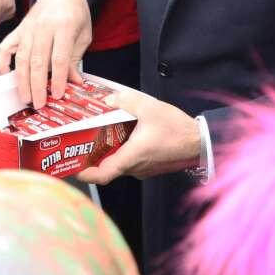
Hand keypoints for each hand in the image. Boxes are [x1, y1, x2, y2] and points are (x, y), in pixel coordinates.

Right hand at [0, 0, 90, 107]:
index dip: (57, 79)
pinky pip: (6, 46)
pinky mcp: (19, 29)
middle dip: (37, 85)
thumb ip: (76, 58)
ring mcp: (28, 28)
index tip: (57, 94)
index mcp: (64, 27)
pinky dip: (3, 61)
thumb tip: (73, 82)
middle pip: (38, 61)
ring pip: (22, 57)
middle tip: (39, 103)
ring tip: (25, 96)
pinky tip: (5, 75)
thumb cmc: (75, 12)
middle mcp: (43, 28)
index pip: (59, 58)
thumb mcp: (83, 34)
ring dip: (22, 80)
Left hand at [76, 86, 201, 184]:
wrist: (201, 141)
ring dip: (107, 154)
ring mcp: (144, 168)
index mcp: (132, 156)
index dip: (84, 174)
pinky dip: (121, 151)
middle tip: (79, 146)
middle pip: (107, 168)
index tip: (72, 167)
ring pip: (119, 164)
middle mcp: (136, 167)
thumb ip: (125, 100)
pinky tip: (120, 136)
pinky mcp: (151, 165)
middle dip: (91, 159)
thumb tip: (108, 100)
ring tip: (97, 137)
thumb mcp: (149, 107)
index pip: (102, 174)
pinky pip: (130, 161)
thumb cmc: (178, 129)